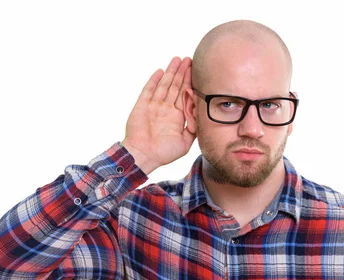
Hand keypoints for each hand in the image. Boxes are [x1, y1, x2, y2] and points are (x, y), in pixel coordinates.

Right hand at [123, 56, 194, 174]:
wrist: (143, 156)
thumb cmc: (164, 153)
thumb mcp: (185, 142)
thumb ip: (194, 127)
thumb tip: (201, 114)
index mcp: (176, 116)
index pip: (185, 95)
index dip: (190, 83)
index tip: (198, 72)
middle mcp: (166, 109)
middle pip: (176, 86)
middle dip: (182, 73)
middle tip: (189, 59)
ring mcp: (154, 106)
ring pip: (164, 85)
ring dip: (171, 72)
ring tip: (177, 59)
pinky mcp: (142, 106)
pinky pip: (149, 90)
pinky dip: (154, 81)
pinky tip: (160, 71)